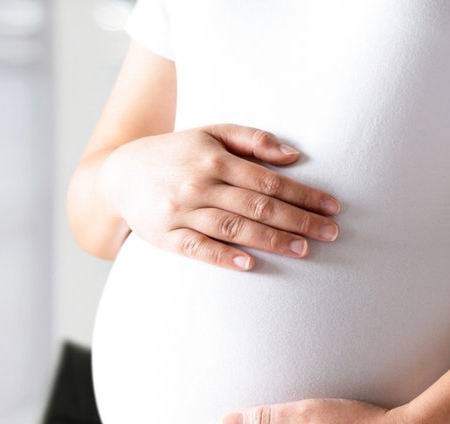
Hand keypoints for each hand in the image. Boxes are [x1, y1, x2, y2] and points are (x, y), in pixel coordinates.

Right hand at [100, 124, 340, 269]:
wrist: (118, 176)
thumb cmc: (174, 154)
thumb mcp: (209, 133)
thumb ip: (251, 139)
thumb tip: (294, 156)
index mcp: (213, 157)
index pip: (268, 180)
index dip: (303, 194)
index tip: (332, 207)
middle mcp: (198, 184)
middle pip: (257, 206)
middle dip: (298, 220)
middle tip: (331, 233)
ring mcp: (180, 212)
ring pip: (233, 228)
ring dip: (271, 240)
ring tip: (304, 249)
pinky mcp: (165, 237)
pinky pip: (198, 249)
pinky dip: (223, 256)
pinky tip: (249, 264)